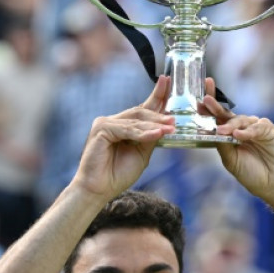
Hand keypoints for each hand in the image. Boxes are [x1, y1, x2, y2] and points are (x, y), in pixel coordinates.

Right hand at [70, 76, 173, 201]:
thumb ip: (151, 138)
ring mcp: (105, 123)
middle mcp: (113, 121)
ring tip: (171, 127)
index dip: (156, 96)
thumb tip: (167, 125)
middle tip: (175, 117)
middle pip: (140, 112)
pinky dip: (143, 133)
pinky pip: (127, 130)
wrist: (98, 190)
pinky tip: (157, 134)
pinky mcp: (101, 130)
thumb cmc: (117, 174)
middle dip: (159, 113)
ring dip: (155, 124)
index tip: (168, 82)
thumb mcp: (142, 154)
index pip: (142, 109)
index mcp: (123, 126)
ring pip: (135, 120)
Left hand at [202, 78, 273, 197]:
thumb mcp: (231, 160)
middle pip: (226, 113)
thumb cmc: (251, 174)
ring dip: (230, 124)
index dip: (208, 109)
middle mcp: (240, 128)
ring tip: (221, 131)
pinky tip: (239, 135)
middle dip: (216, 106)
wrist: (273, 184)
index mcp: (228, 135)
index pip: (216, 119)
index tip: (198, 101)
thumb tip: (213, 130)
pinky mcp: (268, 130)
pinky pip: (256, 127)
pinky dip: (247, 131)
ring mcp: (254, 127)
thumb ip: (222, 145)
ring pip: (240, 119)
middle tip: (207, 100)